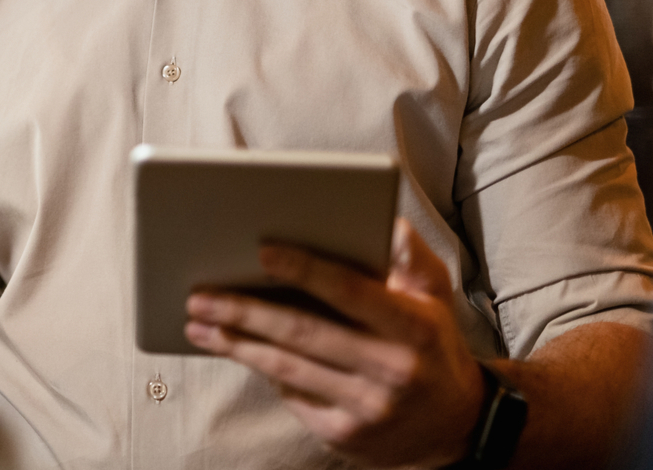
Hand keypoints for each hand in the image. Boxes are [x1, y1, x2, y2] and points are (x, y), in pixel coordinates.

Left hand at [183, 218, 486, 467]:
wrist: (454, 426)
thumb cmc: (432, 344)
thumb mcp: (435, 295)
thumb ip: (409, 254)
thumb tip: (382, 217)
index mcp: (414, 328)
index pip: (351, 292)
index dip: (306, 270)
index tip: (262, 251)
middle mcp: (392, 370)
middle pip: (303, 333)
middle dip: (245, 311)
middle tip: (200, 294)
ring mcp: (367, 409)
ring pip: (286, 368)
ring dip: (235, 343)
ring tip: (198, 322)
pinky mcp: (345, 436)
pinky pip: (292, 396)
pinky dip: (260, 369)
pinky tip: (233, 347)